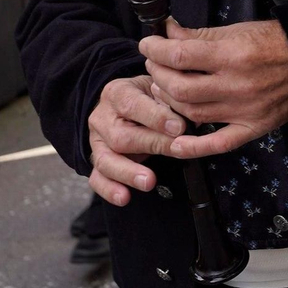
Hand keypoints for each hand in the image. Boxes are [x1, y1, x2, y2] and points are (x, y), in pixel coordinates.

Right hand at [86, 75, 186, 205]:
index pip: (132, 104)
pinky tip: (124, 197)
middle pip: (120, 135)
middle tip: (176, 151)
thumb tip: (191, 121)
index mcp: (117, 93)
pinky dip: (109, 189)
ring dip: (128, 173)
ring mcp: (96, 141)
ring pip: (105, 159)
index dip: (156, 117)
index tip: (179, 127)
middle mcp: (102, 117)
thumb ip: (171, 102)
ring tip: (149, 182)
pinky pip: (97, 178)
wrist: (129, 101)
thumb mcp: (160, 89)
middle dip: (151, 145)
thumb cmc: (150, 96)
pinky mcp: (97, 160)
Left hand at [138, 20, 287, 157]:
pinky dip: (195, 147)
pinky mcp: (254, 126)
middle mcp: (238, 85)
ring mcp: (245, 110)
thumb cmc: (277, 41)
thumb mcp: (239, 30)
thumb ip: (200, 34)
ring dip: (169, 101)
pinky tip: (175, 144)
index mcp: (234, 55)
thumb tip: (167, 32)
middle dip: (158, 74)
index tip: (148, 44)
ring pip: (191, 113)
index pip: (180, 56)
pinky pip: (219, 143)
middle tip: (154, 64)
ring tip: (164, 89)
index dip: (156, 49)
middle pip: (180, 87)